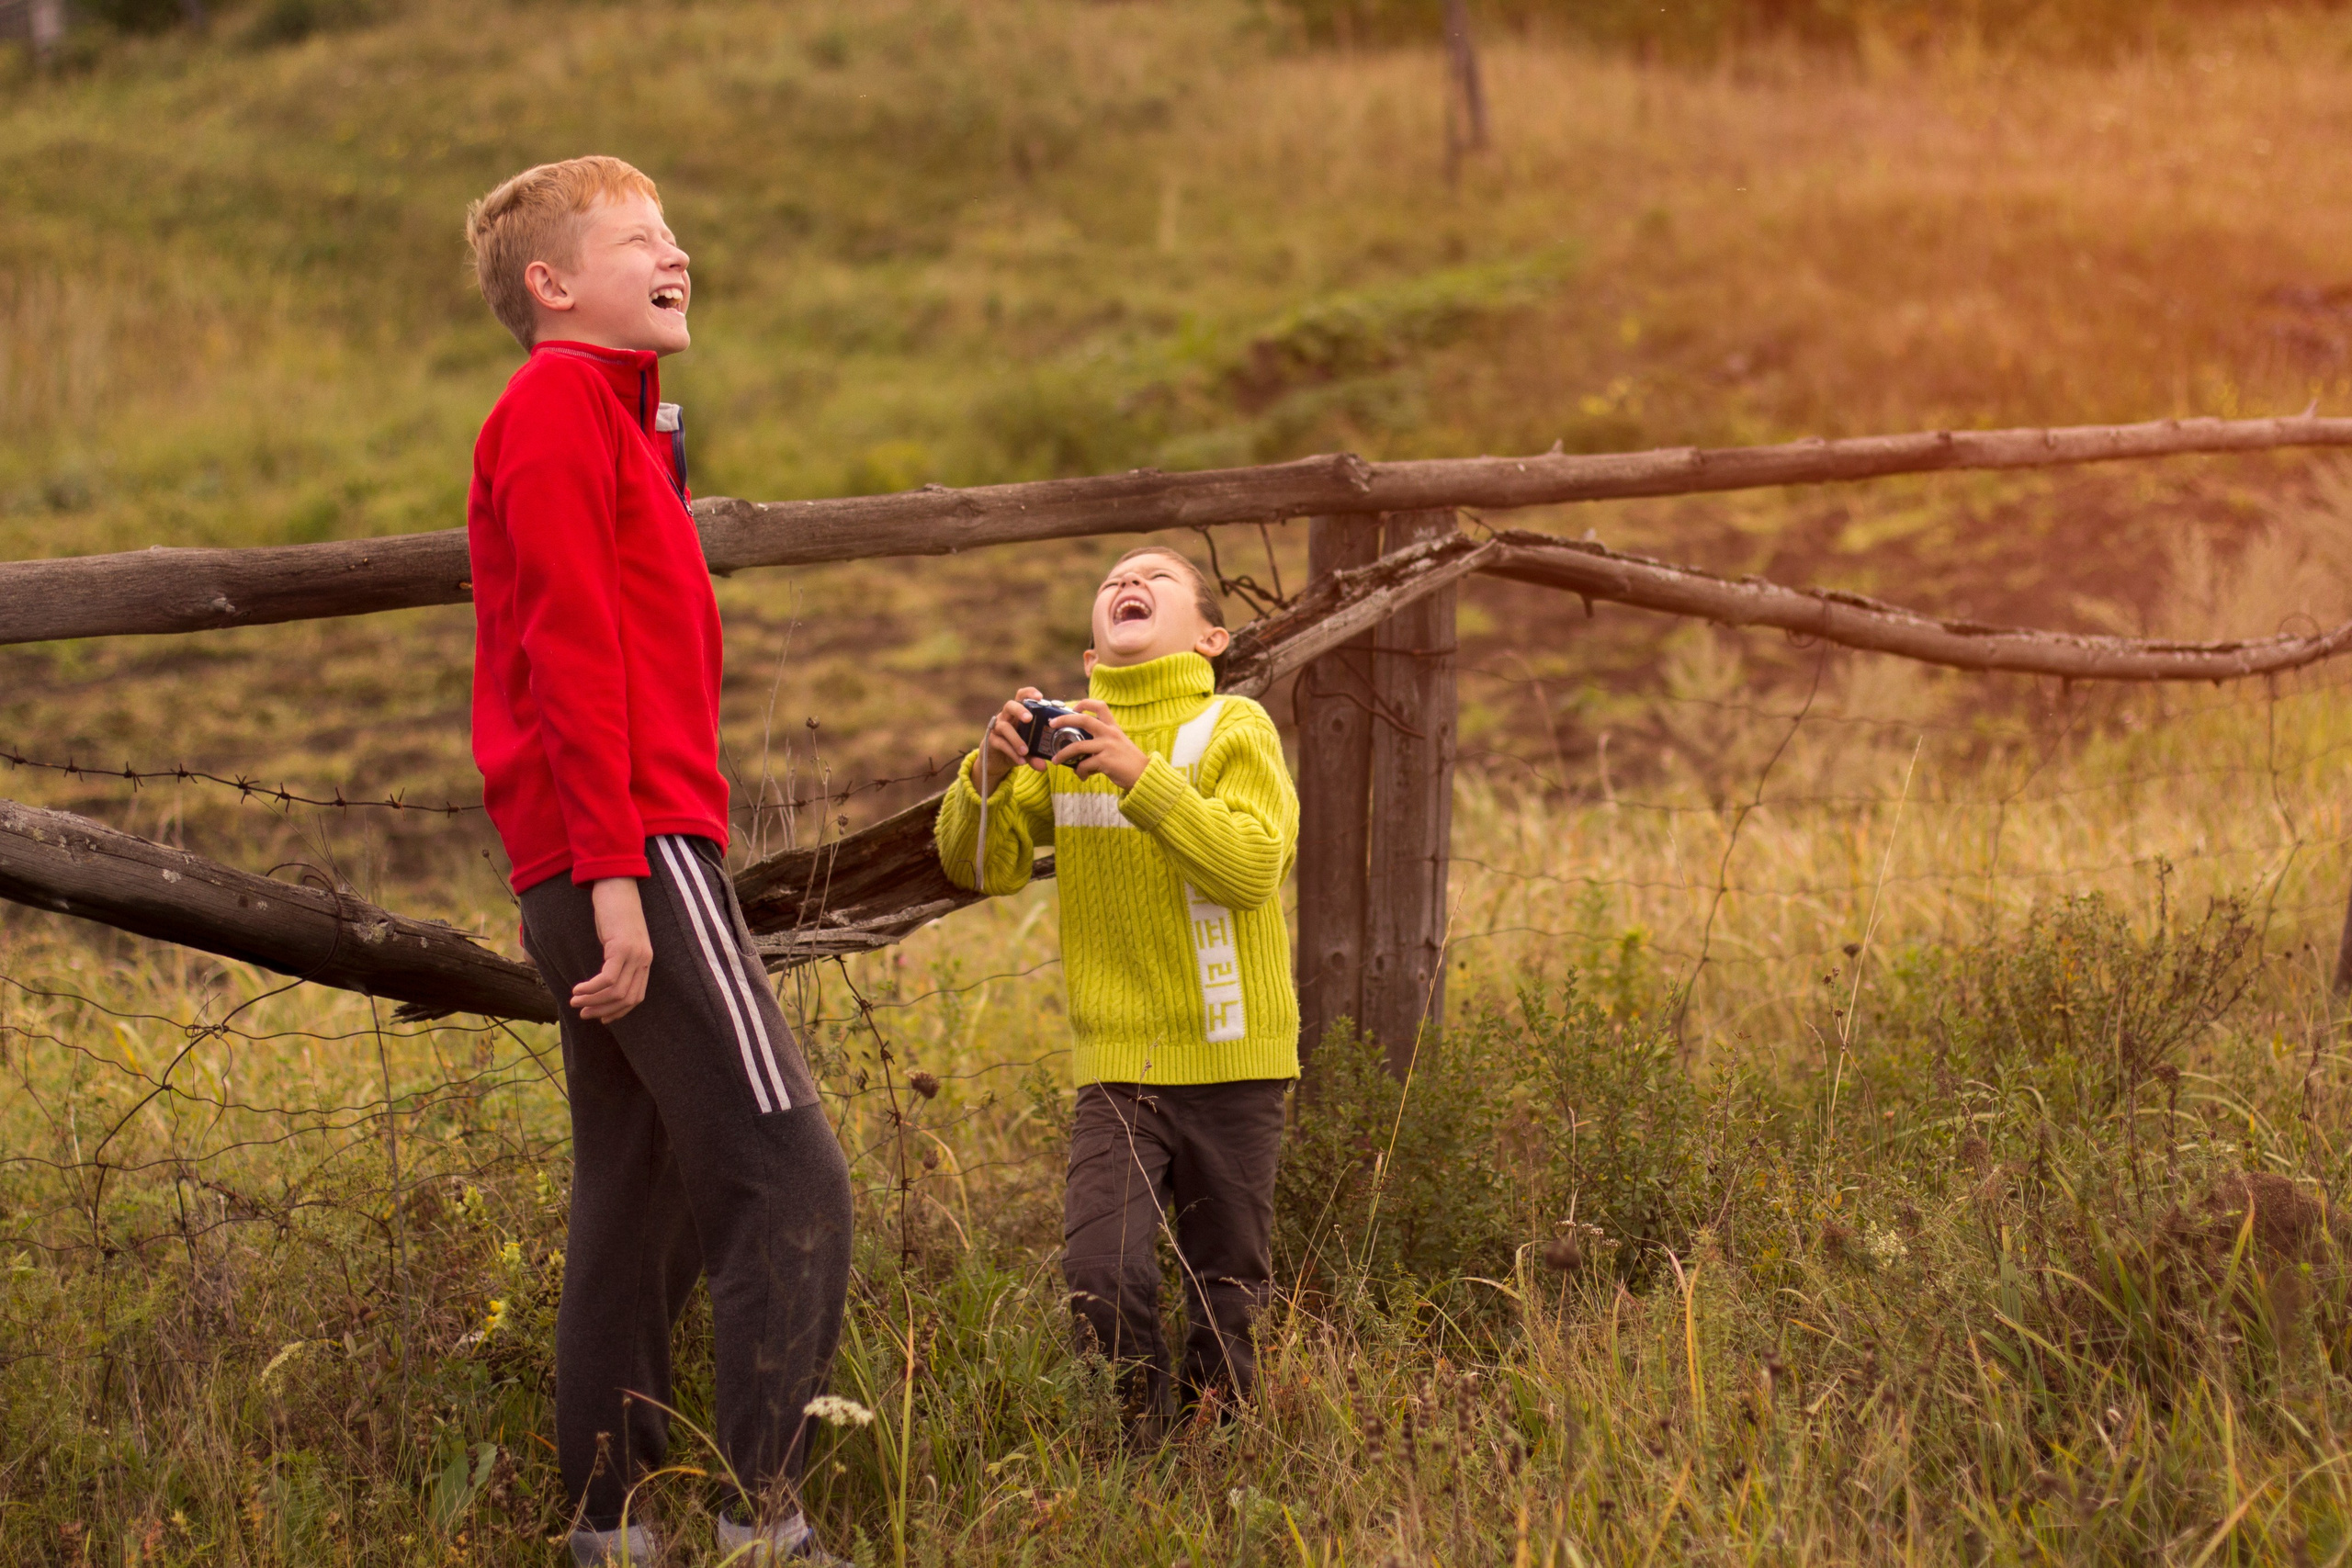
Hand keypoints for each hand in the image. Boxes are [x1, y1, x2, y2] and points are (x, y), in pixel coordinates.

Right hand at [573, 877, 652, 1021]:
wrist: (617, 884)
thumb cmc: (613, 911)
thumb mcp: (616, 939)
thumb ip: (615, 959)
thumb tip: (602, 980)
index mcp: (645, 961)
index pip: (636, 997)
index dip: (618, 1011)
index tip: (600, 1017)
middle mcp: (643, 960)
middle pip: (626, 999)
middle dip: (603, 1010)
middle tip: (583, 1013)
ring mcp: (635, 954)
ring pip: (616, 991)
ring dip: (593, 1001)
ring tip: (575, 1001)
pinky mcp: (622, 947)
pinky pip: (607, 978)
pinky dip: (591, 988)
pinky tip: (578, 989)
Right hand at [985, 687, 1051, 776]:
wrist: (995, 761)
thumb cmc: (1015, 748)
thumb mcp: (1028, 751)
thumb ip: (1035, 756)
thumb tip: (1043, 766)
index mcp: (1017, 714)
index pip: (1021, 696)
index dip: (1029, 693)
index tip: (1039, 697)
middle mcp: (1006, 717)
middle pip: (1010, 705)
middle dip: (1020, 710)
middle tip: (1029, 719)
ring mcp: (997, 728)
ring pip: (1004, 727)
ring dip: (1016, 739)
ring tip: (1025, 751)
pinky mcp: (991, 740)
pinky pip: (1000, 743)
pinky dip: (1011, 752)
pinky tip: (1021, 761)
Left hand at [1051, 702, 1149, 789]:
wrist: (1144, 775)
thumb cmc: (1129, 761)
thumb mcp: (1118, 744)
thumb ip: (1102, 742)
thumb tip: (1080, 751)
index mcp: (1113, 727)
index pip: (1100, 706)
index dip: (1084, 703)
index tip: (1073, 708)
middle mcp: (1109, 733)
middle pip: (1083, 719)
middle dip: (1064, 719)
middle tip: (1052, 724)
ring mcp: (1107, 746)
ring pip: (1077, 746)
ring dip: (1063, 754)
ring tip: (1056, 760)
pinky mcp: (1104, 761)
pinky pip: (1084, 765)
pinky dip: (1080, 772)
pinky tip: (1082, 776)